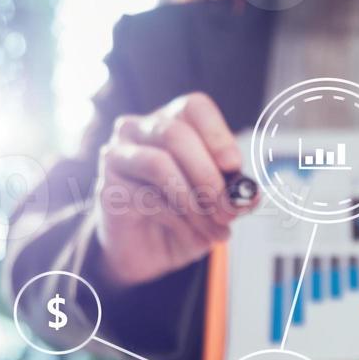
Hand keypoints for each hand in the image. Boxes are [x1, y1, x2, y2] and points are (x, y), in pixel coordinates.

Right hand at [93, 92, 253, 288]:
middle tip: (228, 209)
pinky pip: (146, 197)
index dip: (217, 134)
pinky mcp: (108, 187)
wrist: (148, 252)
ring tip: (216, 228)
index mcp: (173, 122)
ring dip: (194, 202)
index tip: (234, 166)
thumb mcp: (218, 206)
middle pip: (175, 134)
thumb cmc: (183, 217)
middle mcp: (140, 130)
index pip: (194, 107)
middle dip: (208, 175)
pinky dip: (179, 221)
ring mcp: (119, 155)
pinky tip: (193, 236)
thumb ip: (234, 195)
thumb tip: (250, 196)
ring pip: (159, 164)